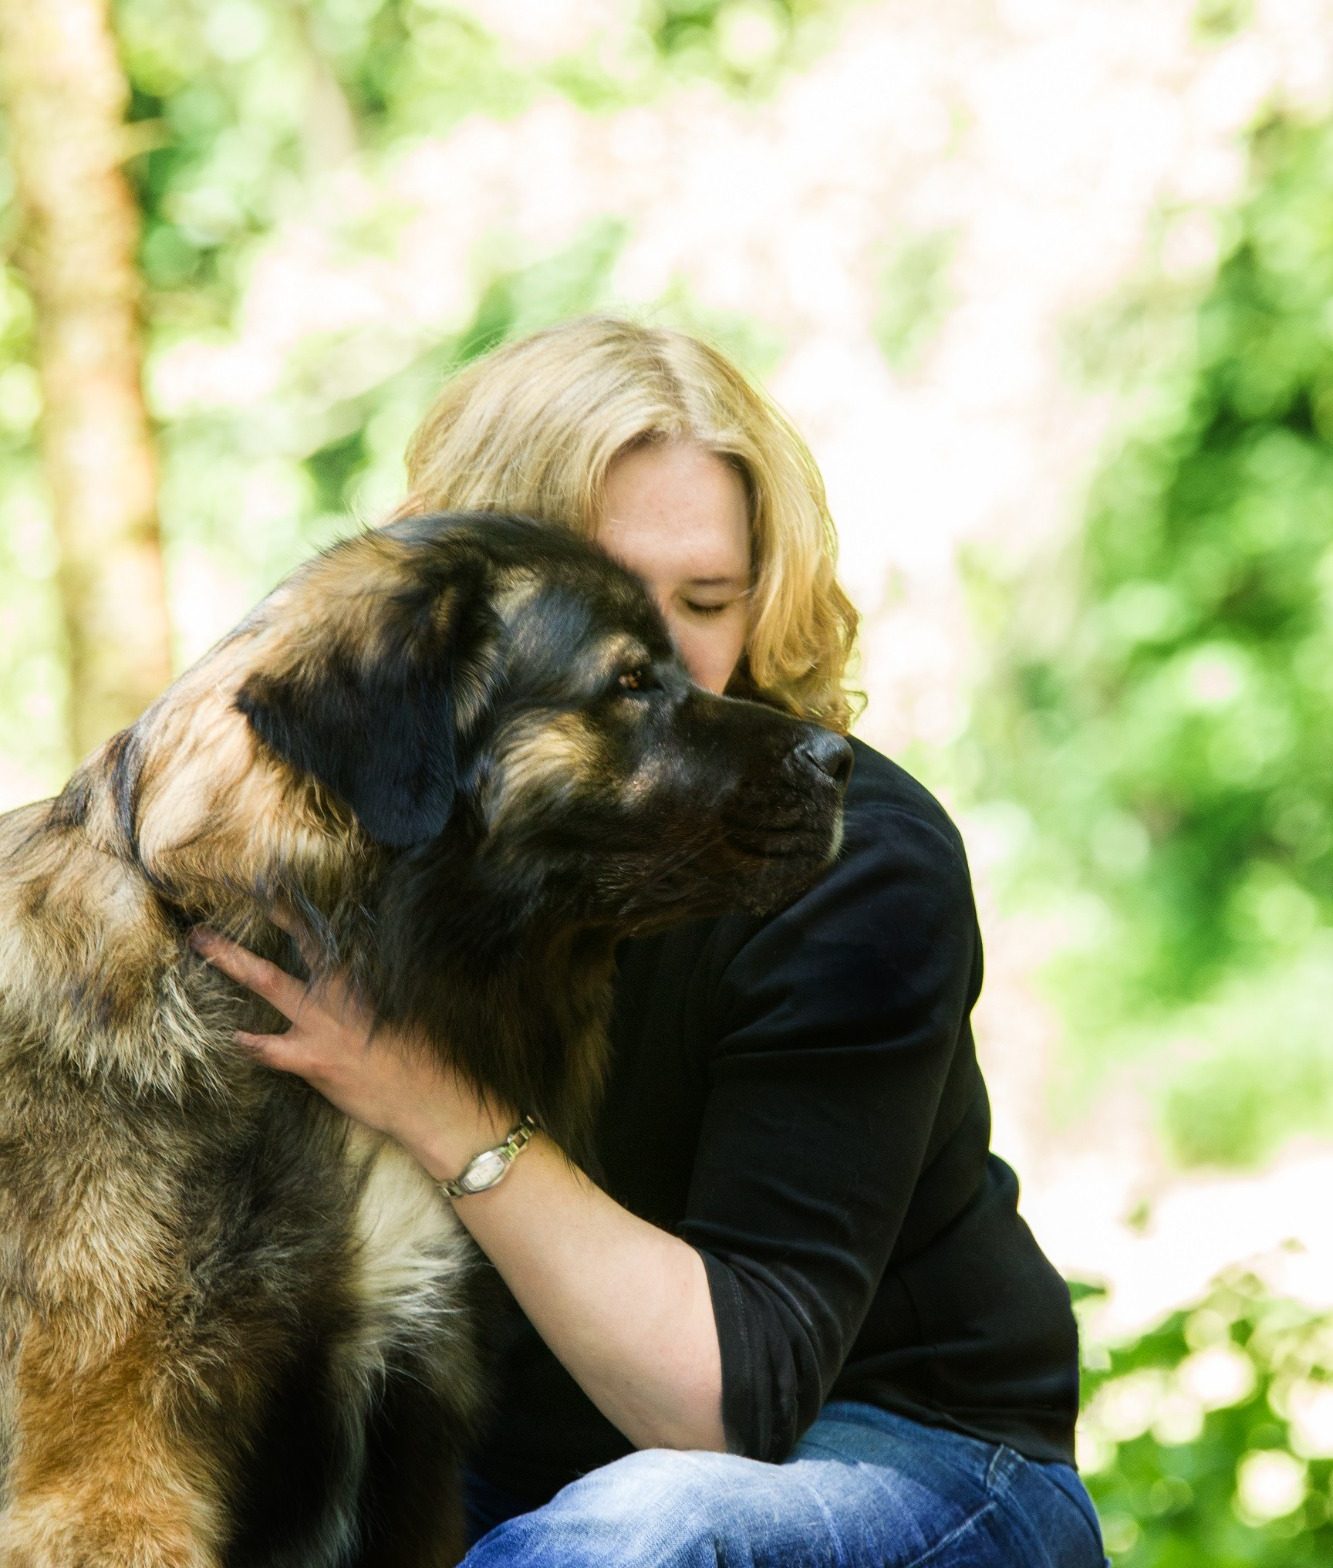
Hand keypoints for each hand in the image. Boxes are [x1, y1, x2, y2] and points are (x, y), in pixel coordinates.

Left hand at [187, 922, 510, 1170]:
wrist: (430, 1098)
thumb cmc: (422, 1062)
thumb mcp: (401, 1019)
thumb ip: (371, 999)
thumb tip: (356, 986)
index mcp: (360, 985)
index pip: (325, 940)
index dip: (298, 916)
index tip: (272, 893)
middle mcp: (339, 996)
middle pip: (295, 950)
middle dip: (258, 930)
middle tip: (213, 924)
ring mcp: (325, 1025)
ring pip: (272, 983)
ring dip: (236, 962)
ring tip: (205, 945)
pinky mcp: (317, 1060)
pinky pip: (274, 1049)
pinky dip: (253, 1043)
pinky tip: (234, 1038)